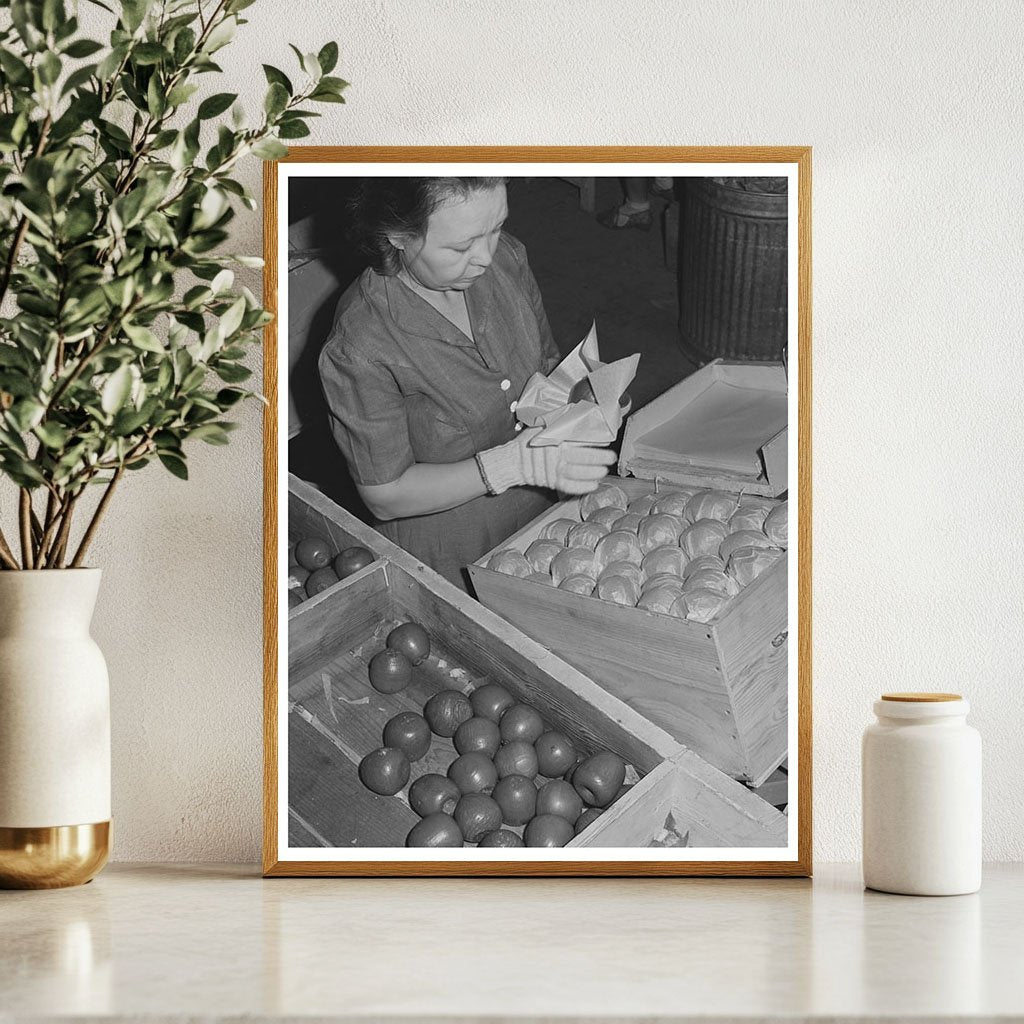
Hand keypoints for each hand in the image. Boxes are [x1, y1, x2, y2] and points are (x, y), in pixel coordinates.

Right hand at [477, 428, 615, 495]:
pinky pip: (570, 486)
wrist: (512, 461)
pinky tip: (593, 485)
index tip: (606, 439)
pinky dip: (583, 487)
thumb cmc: (529, 442)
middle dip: (600, 458)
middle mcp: (556, 455)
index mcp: (555, 439)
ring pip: (578, 473)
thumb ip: (560, 421)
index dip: (595, 439)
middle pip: (582, 457)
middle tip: (611, 457)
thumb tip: (579, 412)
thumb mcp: (542, 426)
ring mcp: (554, 470)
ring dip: (593, 472)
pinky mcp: (552, 482)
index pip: (579, 438)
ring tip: (604, 471)